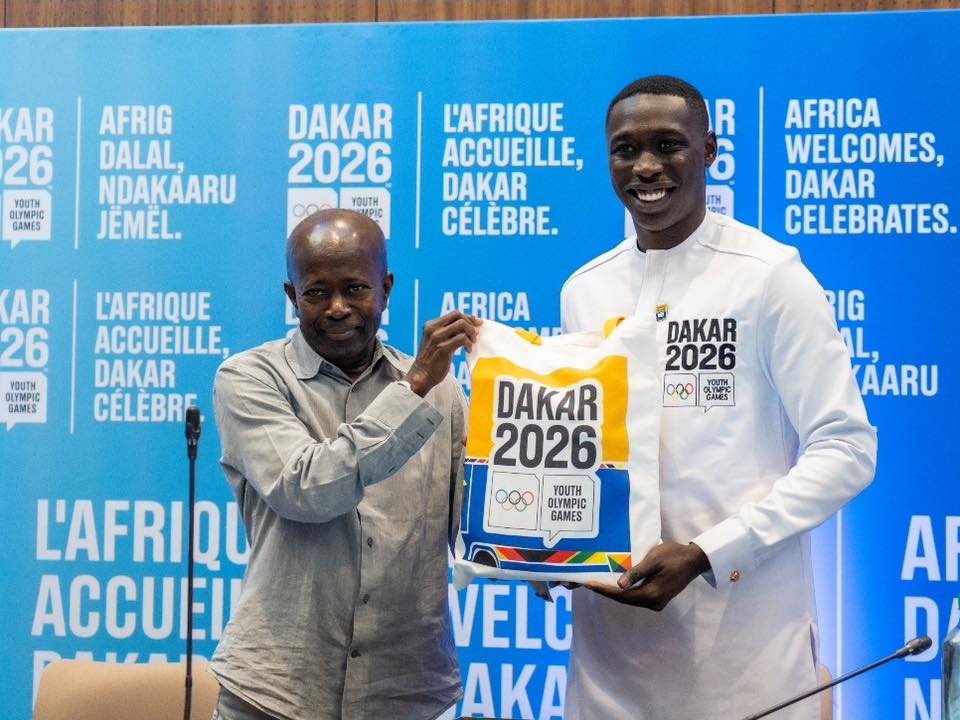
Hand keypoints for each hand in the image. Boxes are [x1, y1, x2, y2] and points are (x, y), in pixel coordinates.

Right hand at [405, 312, 480, 395]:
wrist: (421, 375)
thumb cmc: (432, 360)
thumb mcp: (437, 341)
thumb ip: (448, 333)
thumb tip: (468, 326)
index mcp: (431, 325)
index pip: (454, 314)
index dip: (468, 317)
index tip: (477, 324)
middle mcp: (433, 329)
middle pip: (458, 316)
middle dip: (471, 323)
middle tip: (476, 334)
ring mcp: (437, 338)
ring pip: (462, 325)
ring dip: (471, 332)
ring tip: (473, 342)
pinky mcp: (443, 348)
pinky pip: (462, 338)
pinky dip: (469, 343)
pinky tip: (468, 350)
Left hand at [585, 542, 709, 609]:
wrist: (694, 560)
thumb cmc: (674, 555)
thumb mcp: (654, 560)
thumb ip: (636, 573)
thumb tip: (619, 586)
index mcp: (652, 594)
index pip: (622, 595)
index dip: (604, 590)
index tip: (588, 584)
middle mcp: (653, 602)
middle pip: (624, 599)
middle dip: (605, 591)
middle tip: (586, 584)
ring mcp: (656, 602)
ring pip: (629, 598)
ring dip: (614, 592)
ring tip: (596, 583)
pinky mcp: (657, 597)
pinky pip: (637, 596)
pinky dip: (624, 591)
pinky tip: (613, 583)